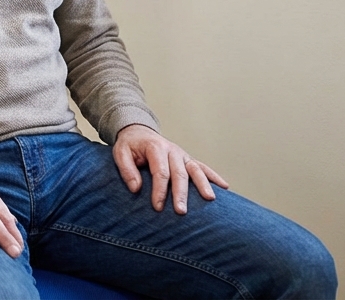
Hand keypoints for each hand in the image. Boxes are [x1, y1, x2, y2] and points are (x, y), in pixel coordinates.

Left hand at [113, 124, 228, 214]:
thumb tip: (136, 188)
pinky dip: (214, 176)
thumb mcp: (120, 152)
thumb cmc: (129, 145)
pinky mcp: (188, 159)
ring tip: (210, 199)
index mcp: (155, 148)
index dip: (159, 190)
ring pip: (195, 170)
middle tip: (181, 211)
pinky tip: (224, 187)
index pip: (160, 172)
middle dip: (181, 193)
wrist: (139, 132)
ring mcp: (183, 155)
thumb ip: (126, 169)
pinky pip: (203, 167)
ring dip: (203, 185)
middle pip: (179, 173)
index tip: (157, 207)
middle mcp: (172, 151)